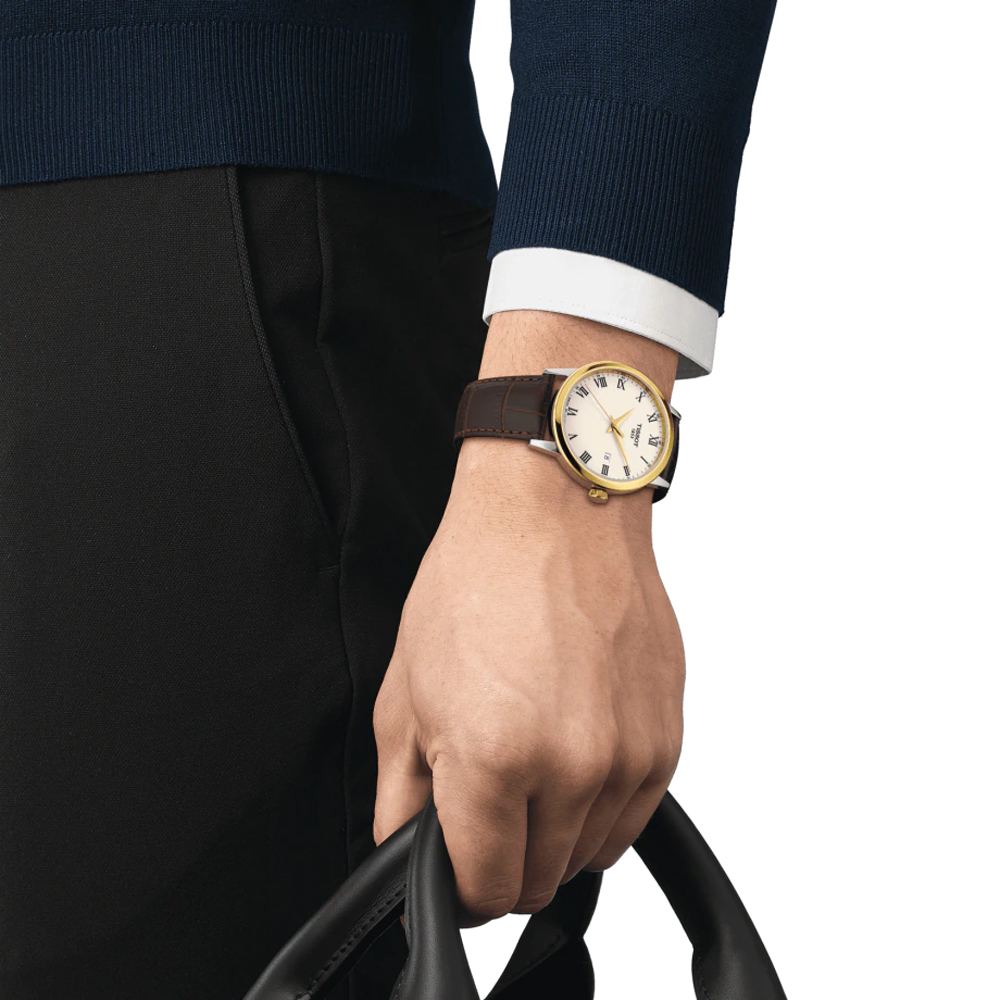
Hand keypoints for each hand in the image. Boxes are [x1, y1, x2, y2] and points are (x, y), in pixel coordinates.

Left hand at [372, 311, 684, 923]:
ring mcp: (629, 754)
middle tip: (488, 800)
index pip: (484, 888)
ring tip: (533, 761)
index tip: (457, 862)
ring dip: (556, 833)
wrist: (554, 513)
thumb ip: (402, 796)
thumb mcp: (406, 691)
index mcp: (493, 759)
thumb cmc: (478, 580)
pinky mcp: (667, 736)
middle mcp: (571, 768)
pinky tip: (573, 748)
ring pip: (590, 855)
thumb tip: (406, 853)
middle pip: (539, 881)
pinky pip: (633, 815)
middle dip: (505, 858)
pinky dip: (599, 804)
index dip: (462, 886)